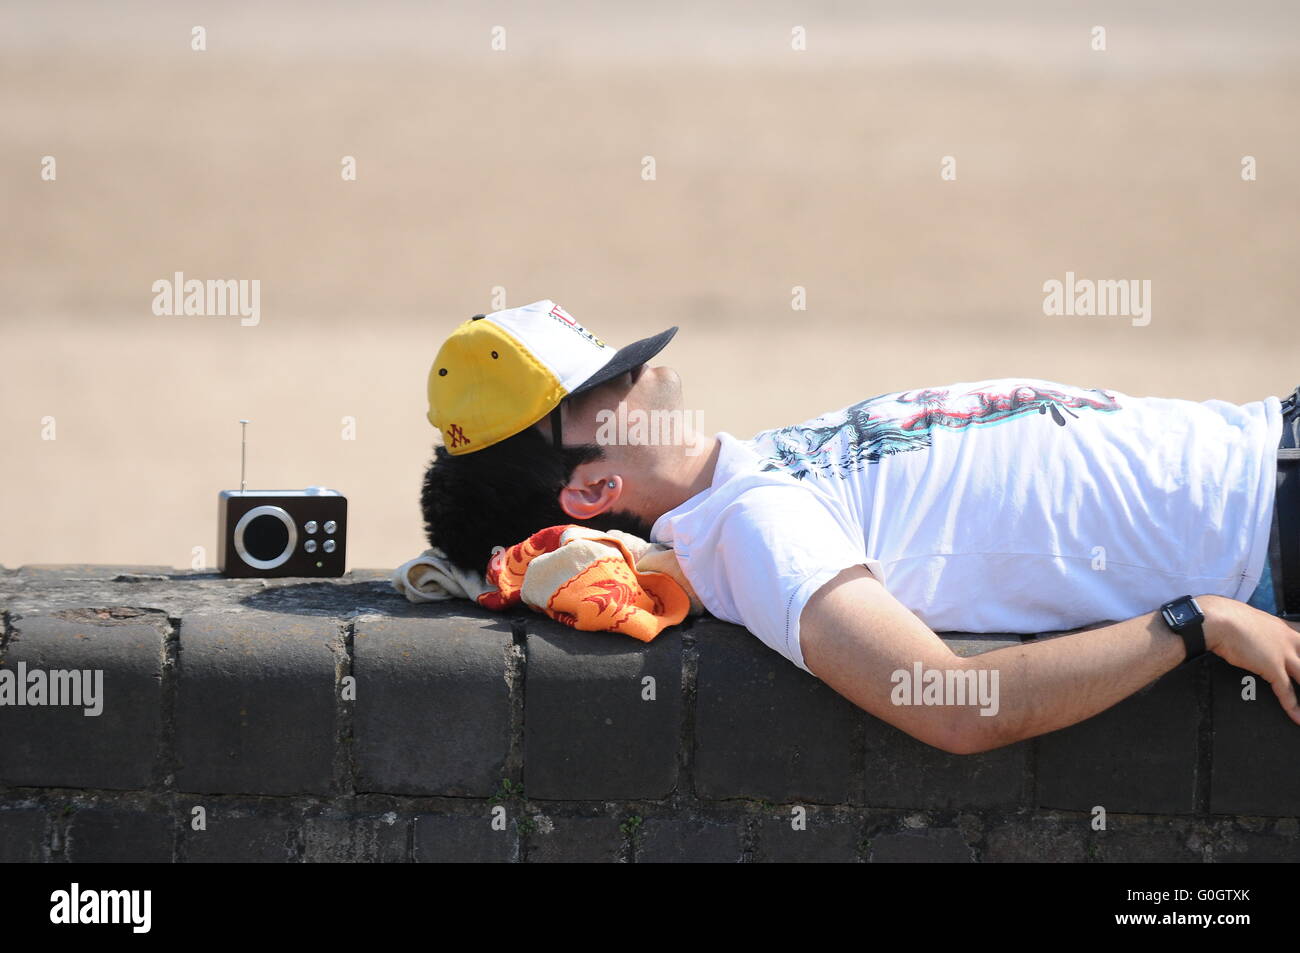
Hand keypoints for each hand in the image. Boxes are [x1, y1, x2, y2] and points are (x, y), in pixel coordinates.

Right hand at [1200, 595, 1299, 724]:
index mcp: (1284, 628)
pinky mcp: (1273, 668)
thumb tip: (1253, 637)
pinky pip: (1287, 691)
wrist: (1217, 620)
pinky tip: (1298, 717)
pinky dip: (1293, 707)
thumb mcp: (1251, 620)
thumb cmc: (1227, 617)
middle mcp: (1290, 640)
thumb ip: (1260, 631)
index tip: (1299, 660)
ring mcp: (1283, 654)